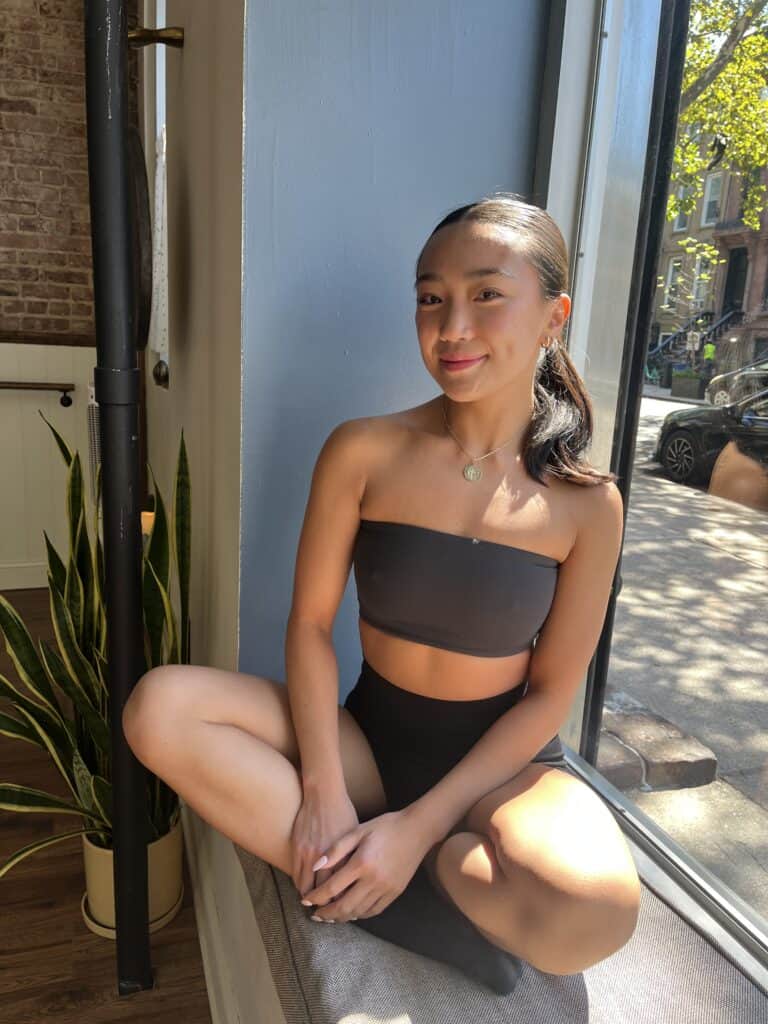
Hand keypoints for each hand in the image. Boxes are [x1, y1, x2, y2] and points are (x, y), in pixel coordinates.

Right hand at [290, 785, 359, 898]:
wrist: (324, 793)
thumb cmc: (343, 812)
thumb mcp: (354, 835)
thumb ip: (352, 857)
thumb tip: (354, 877)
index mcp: (343, 856)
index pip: (341, 889)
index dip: (341, 901)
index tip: (343, 909)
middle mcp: (326, 859)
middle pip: (323, 893)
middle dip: (325, 906)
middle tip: (327, 914)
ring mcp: (309, 854)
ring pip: (307, 888)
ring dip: (310, 899)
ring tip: (315, 906)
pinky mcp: (297, 849)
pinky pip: (296, 875)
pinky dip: (301, 886)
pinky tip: (305, 890)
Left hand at [299, 809, 432, 922]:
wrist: (416, 830)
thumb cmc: (385, 827)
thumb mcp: (358, 831)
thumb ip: (336, 849)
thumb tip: (315, 866)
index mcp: (361, 863)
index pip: (332, 888)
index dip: (316, 898)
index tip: (306, 901)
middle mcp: (373, 880)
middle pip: (344, 906)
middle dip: (326, 914)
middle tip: (315, 916)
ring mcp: (386, 889)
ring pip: (359, 912)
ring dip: (342, 917)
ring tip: (330, 916)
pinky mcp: (395, 892)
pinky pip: (374, 910)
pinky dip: (360, 914)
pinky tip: (352, 912)